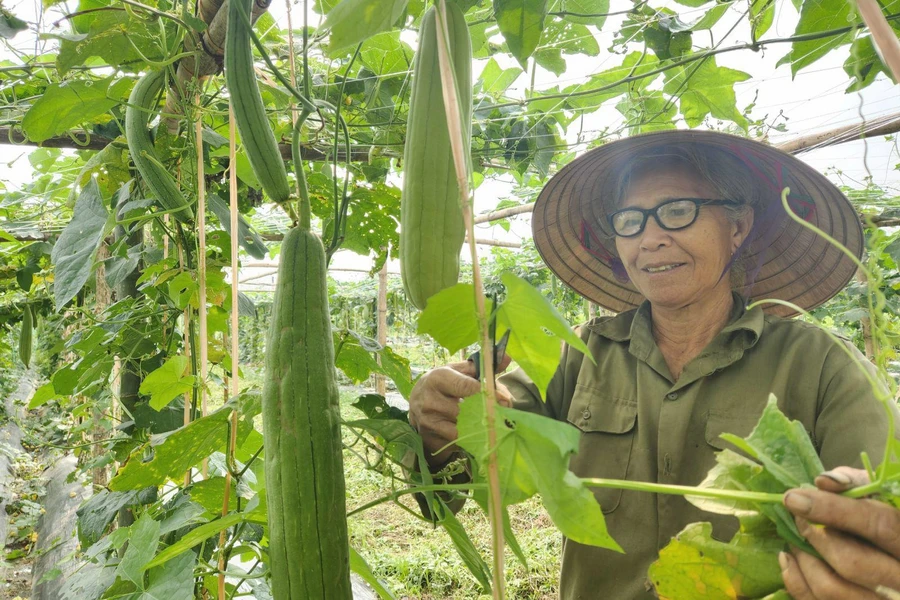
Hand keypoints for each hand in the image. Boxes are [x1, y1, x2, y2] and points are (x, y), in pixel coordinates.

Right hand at [408, 355, 511, 468]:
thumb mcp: (459, 372)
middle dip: (487, 413)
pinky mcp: (431, 438)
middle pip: (467, 410)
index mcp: (438, 378)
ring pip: (464, 428)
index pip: (466, 387)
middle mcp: (430, 400)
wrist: (416, 404)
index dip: (488, 394)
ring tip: (489, 423)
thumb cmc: (443, 385)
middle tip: (502, 415)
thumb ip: (482, 367)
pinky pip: (458, 441)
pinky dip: (470, 438)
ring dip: (480, 427)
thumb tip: (507, 358)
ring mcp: (429, 421)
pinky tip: (475, 432)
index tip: (505, 400)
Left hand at [780, 467, 899, 599]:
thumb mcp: (881, 495)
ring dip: (803, 559)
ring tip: (796, 539)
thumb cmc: (887, 519)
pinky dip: (795, 580)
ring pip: (832, 589)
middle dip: (814, 537)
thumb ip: (857, 484)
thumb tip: (823, 482)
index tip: (795, 499)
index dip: (833, 510)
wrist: (891, 555)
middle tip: (796, 518)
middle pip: (852, 563)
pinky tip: (790, 558)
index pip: (877, 526)